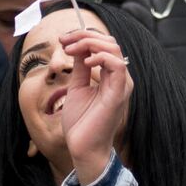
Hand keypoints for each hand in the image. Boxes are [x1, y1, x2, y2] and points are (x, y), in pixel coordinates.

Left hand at [60, 28, 133, 185]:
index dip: (84, 37)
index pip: (104, 45)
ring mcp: (121, 83)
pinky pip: (117, 66)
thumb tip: (77, 47)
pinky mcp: (120, 92)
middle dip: (85, 36)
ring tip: (71, 49)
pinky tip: (86, 62)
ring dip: (91, 43)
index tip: (64, 39)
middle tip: (64, 40)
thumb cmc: (80, 122)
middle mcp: (119, 76)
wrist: (82, 148)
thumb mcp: (77, 88)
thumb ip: (80, 68)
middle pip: (109, 42)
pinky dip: (101, 58)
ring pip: (114, 49)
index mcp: (111, 75)